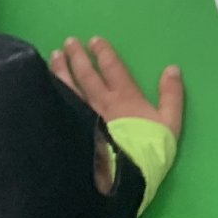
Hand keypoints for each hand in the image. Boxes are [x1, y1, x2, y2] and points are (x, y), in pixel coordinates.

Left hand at [50, 35, 183, 142]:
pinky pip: (60, 106)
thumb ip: (172, 95)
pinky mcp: (72, 131)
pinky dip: (53, 93)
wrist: (125, 177)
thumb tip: (172, 68)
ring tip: (54, 57)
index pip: (112, 68)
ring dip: (61, 70)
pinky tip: (45, 87)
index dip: (103, 53)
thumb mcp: (170, 123)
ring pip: (69, 88)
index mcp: (125, 98)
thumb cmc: (150, 150)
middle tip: (68, 42)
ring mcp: (83, 117)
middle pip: (86, 75)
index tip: (94, 40)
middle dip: (77, 56)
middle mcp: (100, 103)